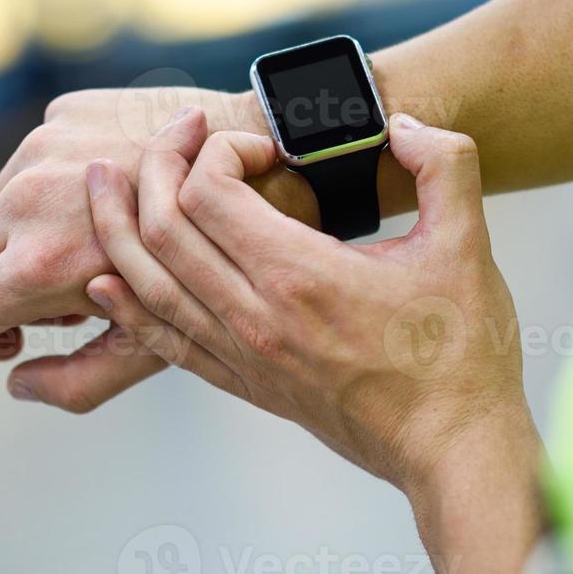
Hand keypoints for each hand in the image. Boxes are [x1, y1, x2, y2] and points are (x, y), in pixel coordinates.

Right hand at [0, 85, 316, 411]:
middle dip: (7, 286)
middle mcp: (27, 197)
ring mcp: (41, 145)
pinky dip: (60, 181)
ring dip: (35, 231)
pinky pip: (35, 156)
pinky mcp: (64, 109)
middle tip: (76, 292)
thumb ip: (79, 380)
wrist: (269, 155)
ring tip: (109, 238)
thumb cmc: (223, 268)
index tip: (17, 337)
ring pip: (0, 207)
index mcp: (42, 263)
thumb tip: (17, 383)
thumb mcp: (154, 344)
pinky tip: (123, 189)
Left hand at [82, 108, 536, 491]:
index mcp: (301, 276)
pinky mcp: (246, 384)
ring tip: (104, 182)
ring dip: (116, 225)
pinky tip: (104, 281)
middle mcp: (256, 318)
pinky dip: (124, 303)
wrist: (453, 449)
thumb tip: (397, 124)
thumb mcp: (468, 243)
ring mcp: (244, 357)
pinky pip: (161, 340)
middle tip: (176, 132)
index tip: (259, 142)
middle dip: (157, 165)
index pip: (208, 192)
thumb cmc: (464, 351)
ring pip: (145, 284)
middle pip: (161, 229)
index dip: (219, 148)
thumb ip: (444, 164)